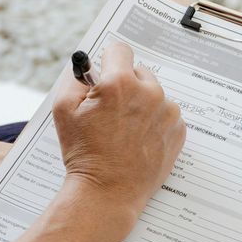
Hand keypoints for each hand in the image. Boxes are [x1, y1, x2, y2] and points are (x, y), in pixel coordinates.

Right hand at [51, 40, 185, 218]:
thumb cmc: (84, 153)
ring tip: (123, 130)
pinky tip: (137, 140)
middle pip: (138, 71)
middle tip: (109, 110)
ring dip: (140, 104)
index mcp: (121, 84)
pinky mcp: (178, 130)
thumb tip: (86, 64)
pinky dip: (153, 122)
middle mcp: (150, 93)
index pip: (119, 49)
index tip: (104, 72)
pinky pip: (165, 114)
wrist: (107, 192)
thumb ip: (74, 78)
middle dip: (124, 84)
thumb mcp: (63, 109)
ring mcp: (168, 112)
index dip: (107, 60)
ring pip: (153, 94)